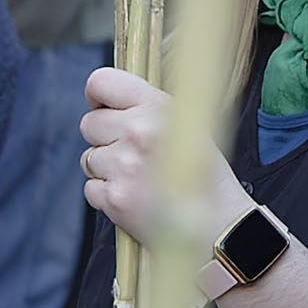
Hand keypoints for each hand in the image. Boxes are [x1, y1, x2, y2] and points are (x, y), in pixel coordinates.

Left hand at [78, 64, 242, 241]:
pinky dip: (108, 194)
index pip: (101, 82)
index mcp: (158, 107)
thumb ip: (150, 109)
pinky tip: (135, 196)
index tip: (101, 106)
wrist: (219, 224)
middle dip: (105, 138)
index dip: (97, 96)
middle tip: (131, 153)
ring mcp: (124, 166)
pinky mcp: (114, 198)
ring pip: (89, 157)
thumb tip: (114, 102)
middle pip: (89, 124)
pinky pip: (91, 188)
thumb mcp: (190, 125)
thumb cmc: (208, 177)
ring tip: (138, 178)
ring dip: (106, 168)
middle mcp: (138, 131)